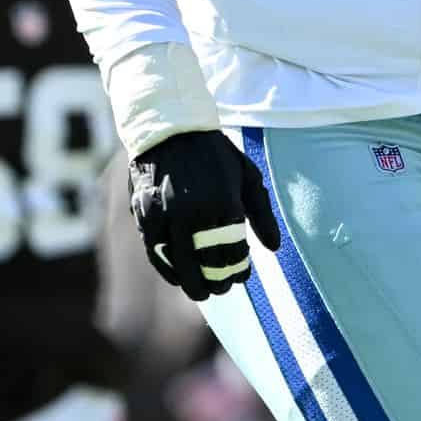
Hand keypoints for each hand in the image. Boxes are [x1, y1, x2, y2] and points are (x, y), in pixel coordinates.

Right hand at [130, 131, 281, 299]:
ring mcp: (167, 213)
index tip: (241, 276)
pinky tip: (176, 277)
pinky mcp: (145, 213)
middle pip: (206, 262)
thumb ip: (262, 213)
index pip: (233, 252)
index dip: (238, 270)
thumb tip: (274, 247)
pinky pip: (156, 251)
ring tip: (201, 292)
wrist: (172, 129)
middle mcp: (195, 210)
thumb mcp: (247, 176)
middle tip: (221, 290)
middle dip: (216, 281)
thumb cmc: (216, 155)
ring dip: (191, 282)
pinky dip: (167, 269)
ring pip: (180, 261)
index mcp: (224, 201)